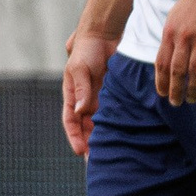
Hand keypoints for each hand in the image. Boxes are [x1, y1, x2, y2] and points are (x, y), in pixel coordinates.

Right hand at [61, 28, 115, 155]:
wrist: (104, 33)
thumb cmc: (86, 49)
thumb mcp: (79, 68)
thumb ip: (81, 90)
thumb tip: (80, 111)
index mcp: (72, 95)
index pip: (70, 121)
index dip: (74, 137)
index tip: (80, 152)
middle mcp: (85, 99)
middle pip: (86, 126)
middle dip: (90, 143)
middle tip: (97, 161)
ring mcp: (99, 97)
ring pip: (101, 122)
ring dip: (104, 136)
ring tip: (112, 152)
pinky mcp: (114, 93)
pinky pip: (115, 112)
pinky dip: (117, 124)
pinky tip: (126, 135)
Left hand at [153, 0, 195, 105]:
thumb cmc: (194, 2)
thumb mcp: (174, 17)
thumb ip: (171, 38)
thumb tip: (166, 60)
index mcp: (169, 32)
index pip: (161, 63)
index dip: (161, 81)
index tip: (162, 94)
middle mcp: (183, 36)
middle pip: (176, 70)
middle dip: (175, 90)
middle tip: (176, 103)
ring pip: (194, 70)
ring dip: (193, 88)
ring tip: (192, 99)